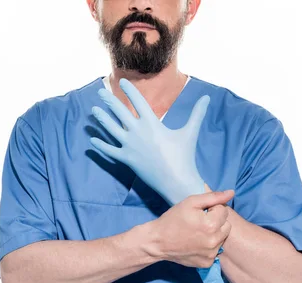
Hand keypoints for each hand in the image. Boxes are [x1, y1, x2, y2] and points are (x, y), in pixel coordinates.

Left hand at [90, 78, 209, 206]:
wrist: (176, 180)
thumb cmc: (184, 156)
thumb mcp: (190, 132)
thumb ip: (197, 114)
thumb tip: (208, 98)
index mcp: (153, 124)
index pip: (138, 102)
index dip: (129, 91)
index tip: (121, 82)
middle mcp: (138, 133)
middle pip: (120, 113)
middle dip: (109, 101)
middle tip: (100, 92)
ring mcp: (131, 147)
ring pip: (112, 130)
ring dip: (102, 119)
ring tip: (93, 110)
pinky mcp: (127, 160)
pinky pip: (111, 151)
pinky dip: (101, 146)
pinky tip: (92, 140)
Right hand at [150, 190, 233, 267]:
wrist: (158, 242)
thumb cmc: (172, 219)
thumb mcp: (190, 202)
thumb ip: (212, 197)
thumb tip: (231, 193)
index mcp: (211, 224)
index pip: (223, 211)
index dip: (212, 209)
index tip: (199, 213)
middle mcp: (214, 241)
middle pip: (226, 225)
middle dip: (216, 221)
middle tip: (200, 222)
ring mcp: (211, 254)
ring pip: (222, 238)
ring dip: (214, 234)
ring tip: (198, 233)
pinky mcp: (207, 263)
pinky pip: (215, 251)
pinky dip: (209, 247)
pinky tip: (197, 244)